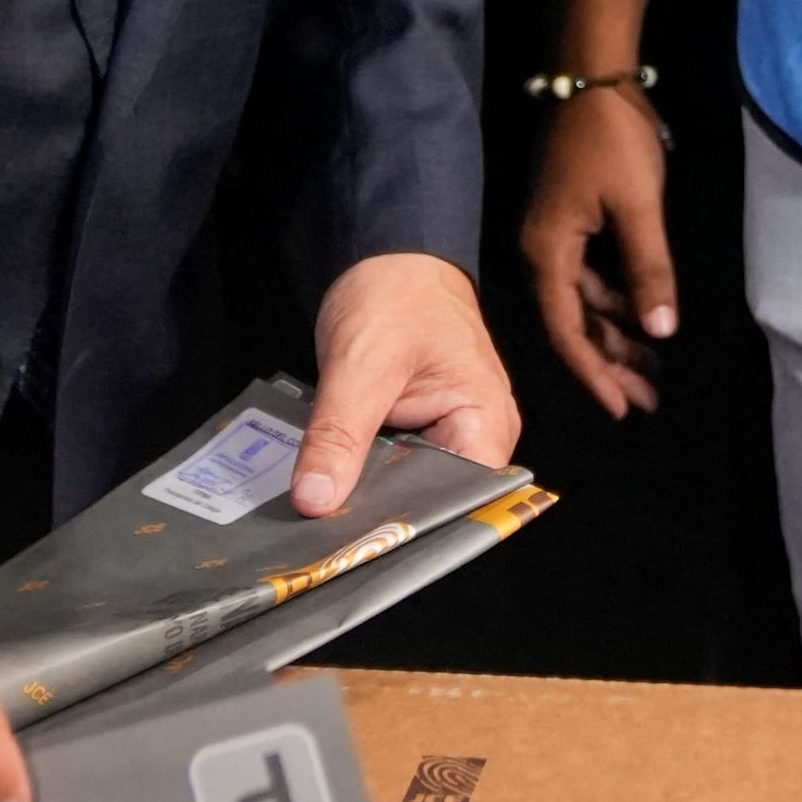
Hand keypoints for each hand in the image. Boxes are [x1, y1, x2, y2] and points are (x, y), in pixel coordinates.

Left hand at [300, 250, 519, 512]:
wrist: (388, 256)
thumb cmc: (395, 294)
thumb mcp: (360, 364)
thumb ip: (339, 435)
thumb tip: (315, 500)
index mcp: (487, 425)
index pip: (459, 502)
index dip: (407, 526)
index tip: (352, 545)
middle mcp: (477, 439)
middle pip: (431, 502)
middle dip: (378, 517)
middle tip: (319, 538)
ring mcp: (447, 437)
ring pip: (405, 488)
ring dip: (364, 497)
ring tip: (314, 521)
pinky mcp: (417, 432)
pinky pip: (390, 468)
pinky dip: (358, 474)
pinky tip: (322, 487)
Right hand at [515, 85, 677, 419]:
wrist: (593, 75)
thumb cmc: (613, 136)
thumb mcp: (639, 206)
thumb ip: (650, 271)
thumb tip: (661, 333)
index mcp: (547, 251)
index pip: (567, 330)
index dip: (594, 373)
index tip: (621, 409)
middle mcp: (543, 250)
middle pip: (574, 323)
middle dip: (611, 364)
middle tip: (648, 400)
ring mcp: (556, 236)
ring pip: (585, 302)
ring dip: (617, 334)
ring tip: (655, 368)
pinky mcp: (571, 220)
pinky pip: (591, 278)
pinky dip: (618, 301)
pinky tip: (645, 317)